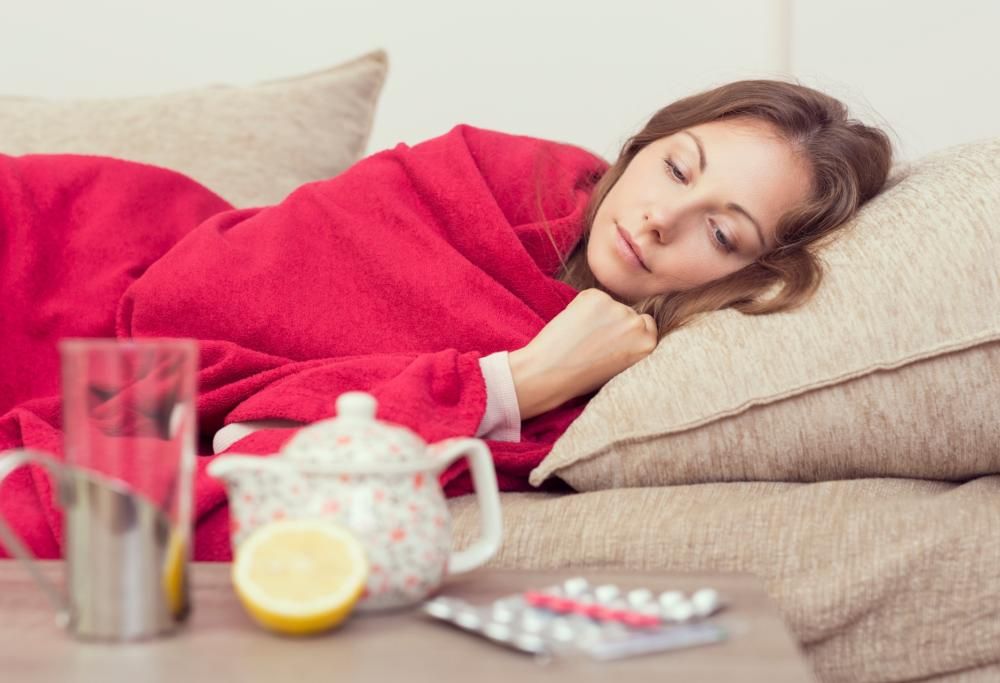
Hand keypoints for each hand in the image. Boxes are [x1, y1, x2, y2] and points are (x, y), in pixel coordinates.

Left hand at [508, 288, 657, 419]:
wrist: (549, 374)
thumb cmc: (580, 378)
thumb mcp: (619, 368)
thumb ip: (630, 346)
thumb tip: (628, 327)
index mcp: (648, 344)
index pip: (646, 325)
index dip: (628, 332)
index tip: (614, 340)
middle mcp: (637, 324)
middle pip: (628, 313)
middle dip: (614, 322)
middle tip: (592, 342)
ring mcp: (617, 308)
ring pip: (609, 305)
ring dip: (597, 315)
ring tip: (580, 337)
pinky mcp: (595, 296)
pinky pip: (592, 297)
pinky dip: (582, 307)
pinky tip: (572, 326)